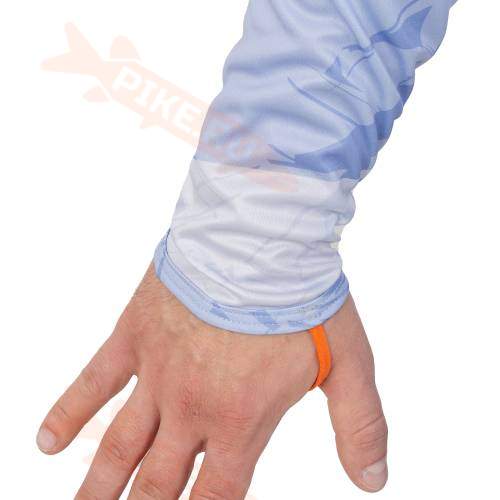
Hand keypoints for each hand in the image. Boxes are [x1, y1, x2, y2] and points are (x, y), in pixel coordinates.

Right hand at [37, 264, 387, 497]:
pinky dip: (68, 411)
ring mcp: (156, 372)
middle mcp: (190, 406)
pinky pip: (93, 380)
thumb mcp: (348, 363)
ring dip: (98, 487)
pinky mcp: (135, 335)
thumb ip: (361, 426)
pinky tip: (46, 442)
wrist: (259, 238)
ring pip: (118, 446)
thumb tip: (373, 483)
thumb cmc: (302, 298)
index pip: (217, 498)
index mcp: (240, 419)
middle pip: (159, 484)